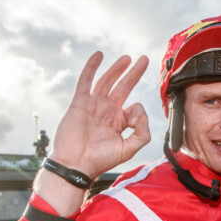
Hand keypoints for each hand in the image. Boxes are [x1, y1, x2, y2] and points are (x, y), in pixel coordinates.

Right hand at [49, 53, 150, 177]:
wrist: (76, 164)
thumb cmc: (100, 160)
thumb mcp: (129, 149)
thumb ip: (142, 132)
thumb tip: (139, 110)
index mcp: (119, 122)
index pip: (134, 107)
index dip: (138, 112)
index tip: (133, 122)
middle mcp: (107, 111)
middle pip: (123, 86)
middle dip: (134, 73)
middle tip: (143, 59)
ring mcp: (93, 105)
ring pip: (107, 81)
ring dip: (117, 68)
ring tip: (127, 58)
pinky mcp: (80, 102)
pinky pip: (86, 80)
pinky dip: (92, 67)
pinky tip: (99, 55)